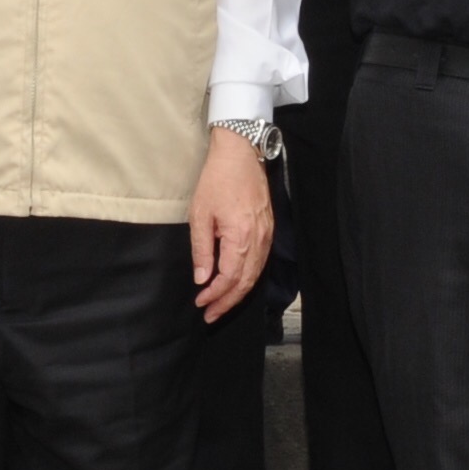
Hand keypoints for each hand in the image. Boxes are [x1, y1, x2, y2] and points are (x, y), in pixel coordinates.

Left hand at [190, 126, 273, 320]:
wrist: (240, 154)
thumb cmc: (217, 180)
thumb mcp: (200, 214)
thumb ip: (202, 249)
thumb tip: (202, 278)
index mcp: (241, 238)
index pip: (229, 278)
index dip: (215, 295)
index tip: (200, 303)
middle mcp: (259, 241)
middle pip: (245, 282)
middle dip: (227, 302)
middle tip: (211, 315)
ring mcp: (267, 235)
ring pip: (255, 275)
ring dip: (238, 293)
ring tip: (221, 305)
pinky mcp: (268, 230)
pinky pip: (260, 262)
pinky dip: (248, 278)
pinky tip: (236, 283)